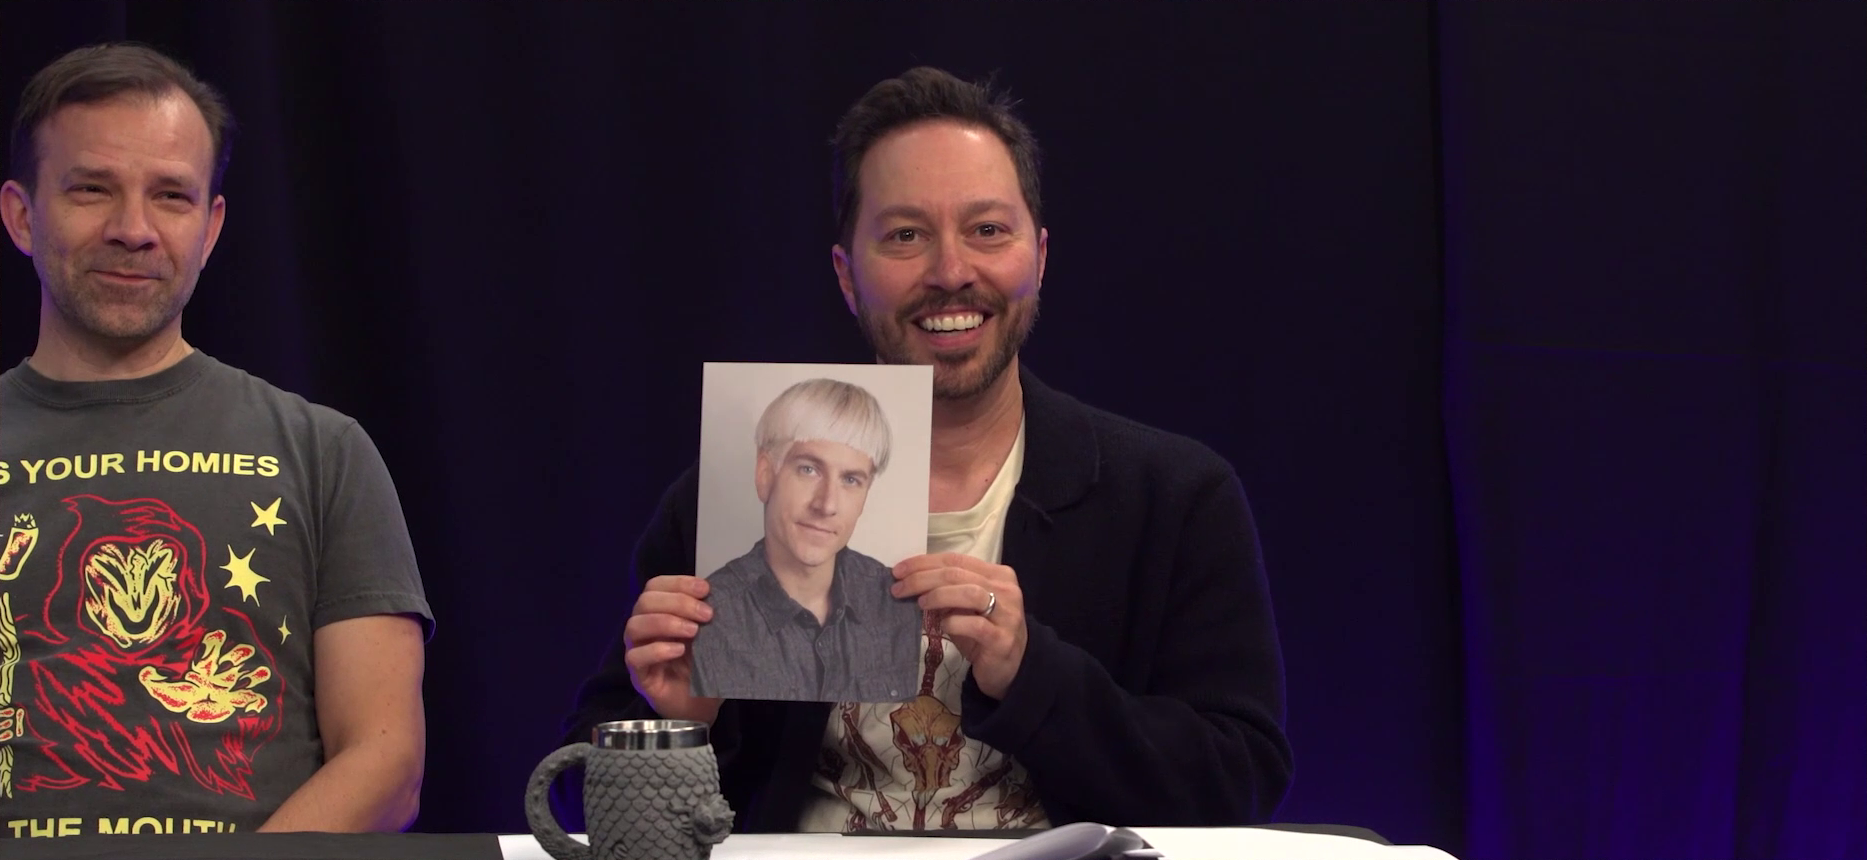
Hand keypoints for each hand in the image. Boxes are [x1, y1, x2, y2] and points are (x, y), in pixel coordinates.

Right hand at [623, 575, 721, 723]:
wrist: (703, 704)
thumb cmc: (704, 665)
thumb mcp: (710, 634)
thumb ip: (707, 614)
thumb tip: (718, 593)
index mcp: (660, 613)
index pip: (656, 586)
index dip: (678, 582)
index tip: (705, 589)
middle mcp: (645, 628)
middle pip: (645, 601)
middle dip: (678, 602)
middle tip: (706, 615)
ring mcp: (638, 651)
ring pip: (635, 625)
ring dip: (666, 622)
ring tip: (694, 631)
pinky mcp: (639, 675)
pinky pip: (635, 657)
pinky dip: (657, 649)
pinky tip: (679, 651)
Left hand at [892, 552, 1027, 699]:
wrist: (1012, 667)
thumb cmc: (983, 634)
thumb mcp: (966, 608)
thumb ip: (948, 592)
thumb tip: (911, 583)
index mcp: (997, 575)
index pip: (956, 560)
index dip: (924, 563)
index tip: (899, 570)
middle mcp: (1006, 590)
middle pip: (957, 574)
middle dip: (922, 578)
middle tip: (898, 588)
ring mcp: (1007, 614)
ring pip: (969, 593)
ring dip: (938, 595)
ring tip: (920, 603)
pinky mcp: (1002, 639)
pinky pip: (975, 625)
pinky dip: (953, 622)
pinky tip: (941, 626)